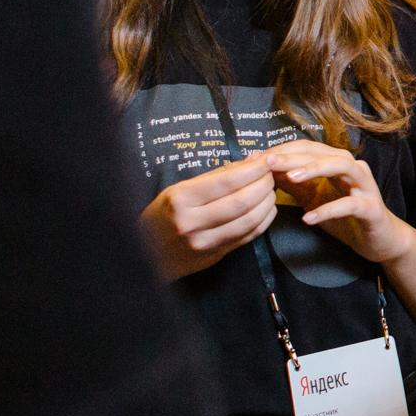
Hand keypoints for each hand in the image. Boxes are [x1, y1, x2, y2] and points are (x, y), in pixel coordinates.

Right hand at [140, 154, 277, 280]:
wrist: (144, 253)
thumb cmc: (163, 215)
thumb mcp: (178, 189)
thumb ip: (215, 177)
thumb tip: (250, 160)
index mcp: (180, 199)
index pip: (226, 181)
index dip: (253, 170)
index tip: (267, 160)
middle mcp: (192, 222)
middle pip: (242, 201)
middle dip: (263, 184)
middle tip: (272, 173)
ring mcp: (204, 243)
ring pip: (249, 220)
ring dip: (267, 202)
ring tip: (270, 189)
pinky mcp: (215, 256)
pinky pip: (247, 237)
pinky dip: (263, 221)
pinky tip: (266, 209)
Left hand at [263, 140, 408, 263]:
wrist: (380, 241)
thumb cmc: (346, 218)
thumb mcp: (314, 199)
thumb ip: (295, 184)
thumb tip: (267, 171)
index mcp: (338, 162)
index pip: (307, 148)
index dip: (282, 151)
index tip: (255, 158)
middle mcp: (353, 167)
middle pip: (321, 153)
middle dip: (292, 156)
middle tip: (266, 161)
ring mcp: (364, 186)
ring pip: (341, 167)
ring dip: (314, 169)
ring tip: (290, 178)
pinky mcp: (371, 208)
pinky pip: (348, 205)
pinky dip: (328, 210)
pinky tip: (309, 219)